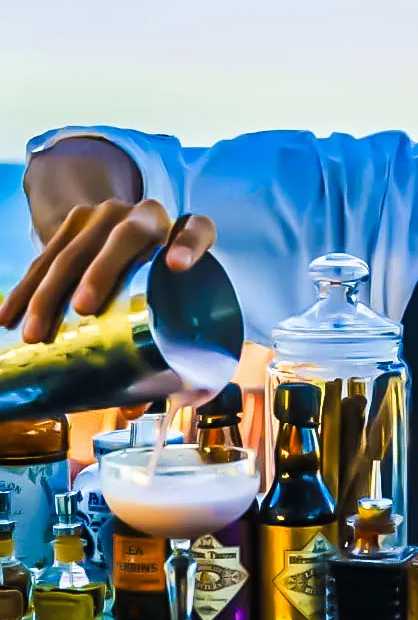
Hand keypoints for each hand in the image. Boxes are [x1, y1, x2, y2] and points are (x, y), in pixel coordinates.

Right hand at [0, 199, 215, 343]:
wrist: (130, 231)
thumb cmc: (164, 282)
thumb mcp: (177, 300)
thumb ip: (172, 351)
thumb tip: (147, 405)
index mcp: (188, 233)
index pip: (196, 230)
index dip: (188, 244)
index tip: (178, 266)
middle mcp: (150, 215)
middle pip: (126, 236)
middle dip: (102, 271)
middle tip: (83, 309)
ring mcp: (110, 213)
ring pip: (77, 247)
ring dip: (51, 289)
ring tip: (36, 332)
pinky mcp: (76, 220)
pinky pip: (47, 253)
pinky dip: (27, 286)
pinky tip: (10, 314)